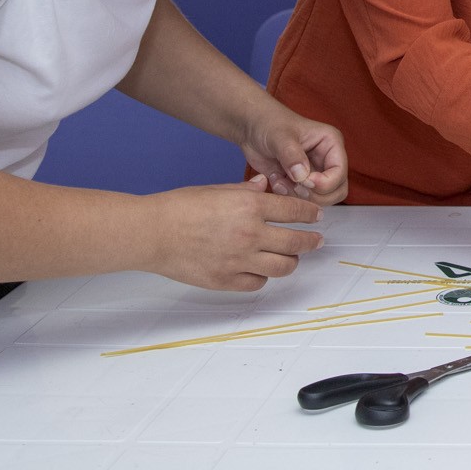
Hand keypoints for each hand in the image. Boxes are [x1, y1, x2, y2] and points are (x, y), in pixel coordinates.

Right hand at [144, 177, 324, 290]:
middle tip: (317, 240)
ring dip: (292, 261)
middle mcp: (249, 234)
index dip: (310, 214)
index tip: (317, 216)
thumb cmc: (180, 207)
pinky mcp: (226, 280)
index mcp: (249, 206)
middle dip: (311, 241)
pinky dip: (263, 276)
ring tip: (292, 258)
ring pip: (283, 267)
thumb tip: (264, 187)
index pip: (294, 211)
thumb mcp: (217, 189)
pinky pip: (257, 282)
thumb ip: (246, 191)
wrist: (152, 233)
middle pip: (296, 243)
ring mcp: (239, 260)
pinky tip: (261, 270)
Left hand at [237, 106, 349, 204]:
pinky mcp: (301, 183)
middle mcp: (327, 160)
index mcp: (331, 144)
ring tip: (280, 181)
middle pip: (336, 191)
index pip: (339, 172)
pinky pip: (303, 201)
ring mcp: (315, 173)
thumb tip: (303, 176)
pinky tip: (275, 181)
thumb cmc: (269, 124)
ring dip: (299, 197)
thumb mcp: (280, 136)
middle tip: (293, 184)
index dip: (324, 183)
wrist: (251, 129)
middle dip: (314, 194)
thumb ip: (292, 155)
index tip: (303, 181)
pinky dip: (288, 197)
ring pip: (321, 199)